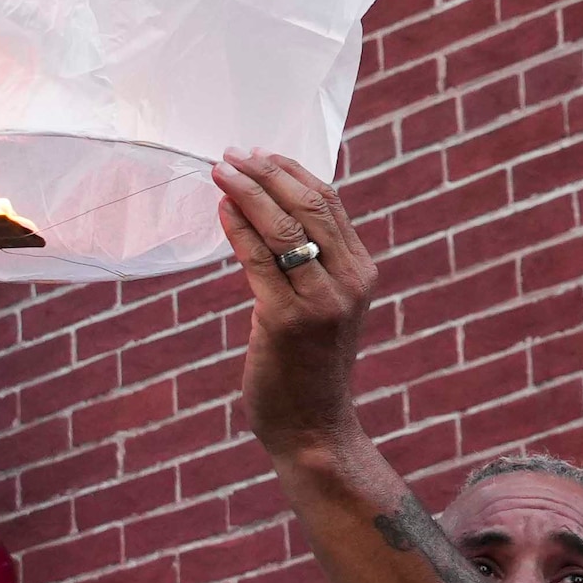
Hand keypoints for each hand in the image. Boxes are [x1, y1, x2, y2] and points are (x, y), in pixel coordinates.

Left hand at [213, 153, 377, 463]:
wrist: (314, 428)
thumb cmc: (310, 365)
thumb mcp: (326, 306)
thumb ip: (312, 263)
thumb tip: (271, 210)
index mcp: (362, 273)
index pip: (330, 202)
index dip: (292, 171)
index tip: (259, 154)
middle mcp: (349, 282)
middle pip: (309, 205)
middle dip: (266, 172)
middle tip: (233, 155)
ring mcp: (320, 302)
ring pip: (282, 227)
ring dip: (247, 191)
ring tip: (220, 171)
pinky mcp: (284, 321)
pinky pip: (257, 259)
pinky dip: (237, 228)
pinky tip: (221, 210)